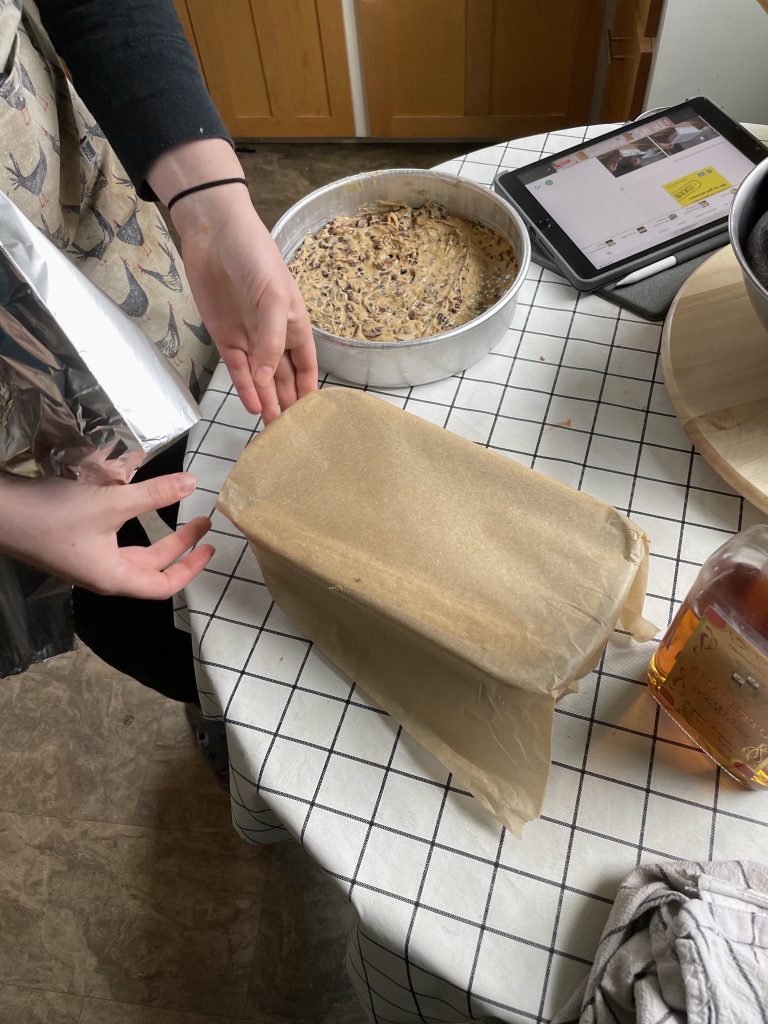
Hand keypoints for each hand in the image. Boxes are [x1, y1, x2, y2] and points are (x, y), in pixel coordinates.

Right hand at [0, 473, 212, 598]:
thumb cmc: (53, 514)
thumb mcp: (110, 502)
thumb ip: (153, 494)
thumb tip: (192, 484)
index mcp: (115, 577)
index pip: (164, 586)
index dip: (191, 568)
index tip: (209, 548)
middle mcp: (102, 575)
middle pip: (152, 569)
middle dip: (180, 546)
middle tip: (202, 522)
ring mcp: (87, 562)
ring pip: (133, 555)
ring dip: (158, 539)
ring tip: (179, 515)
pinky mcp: (74, 547)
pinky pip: (115, 544)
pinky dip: (135, 530)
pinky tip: (137, 510)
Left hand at [172, 185, 317, 421]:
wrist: (214, 233)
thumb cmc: (256, 257)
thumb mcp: (275, 298)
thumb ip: (271, 342)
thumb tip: (265, 380)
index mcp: (295, 324)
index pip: (306, 365)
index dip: (310, 389)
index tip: (313, 417)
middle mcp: (274, 336)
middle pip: (284, 378)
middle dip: (288, 403)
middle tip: (291, 433)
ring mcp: (249, 338)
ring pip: (261, 379)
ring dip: (267, 401)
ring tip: (272, 429)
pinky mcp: (225, 337)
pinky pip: (237, 370)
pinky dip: (245, 388)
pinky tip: (253, 406)